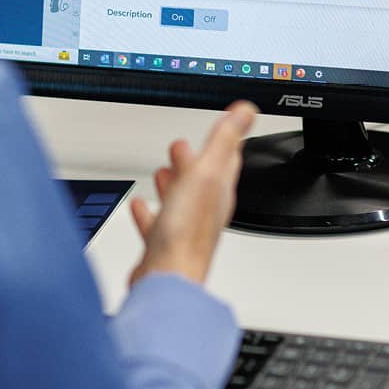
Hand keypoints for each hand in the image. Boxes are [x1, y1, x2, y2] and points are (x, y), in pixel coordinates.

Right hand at [129, 101, 256, 286]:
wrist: (167, 278)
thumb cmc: (187, 232)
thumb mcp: (207, 173)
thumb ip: (225, 139)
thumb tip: (248, 110)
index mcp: (218, 191)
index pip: (226, 159)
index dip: (223, 140)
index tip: (222, 124)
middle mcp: (204, 211)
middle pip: (201, 179)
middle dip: (192, 160)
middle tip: (182, 147)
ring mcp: (184, 229)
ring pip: (180, 200)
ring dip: (174, 183)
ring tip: (164, 171)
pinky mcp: (163, 246)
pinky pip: (157, 223)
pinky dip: (150, 211)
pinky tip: (140, 206)